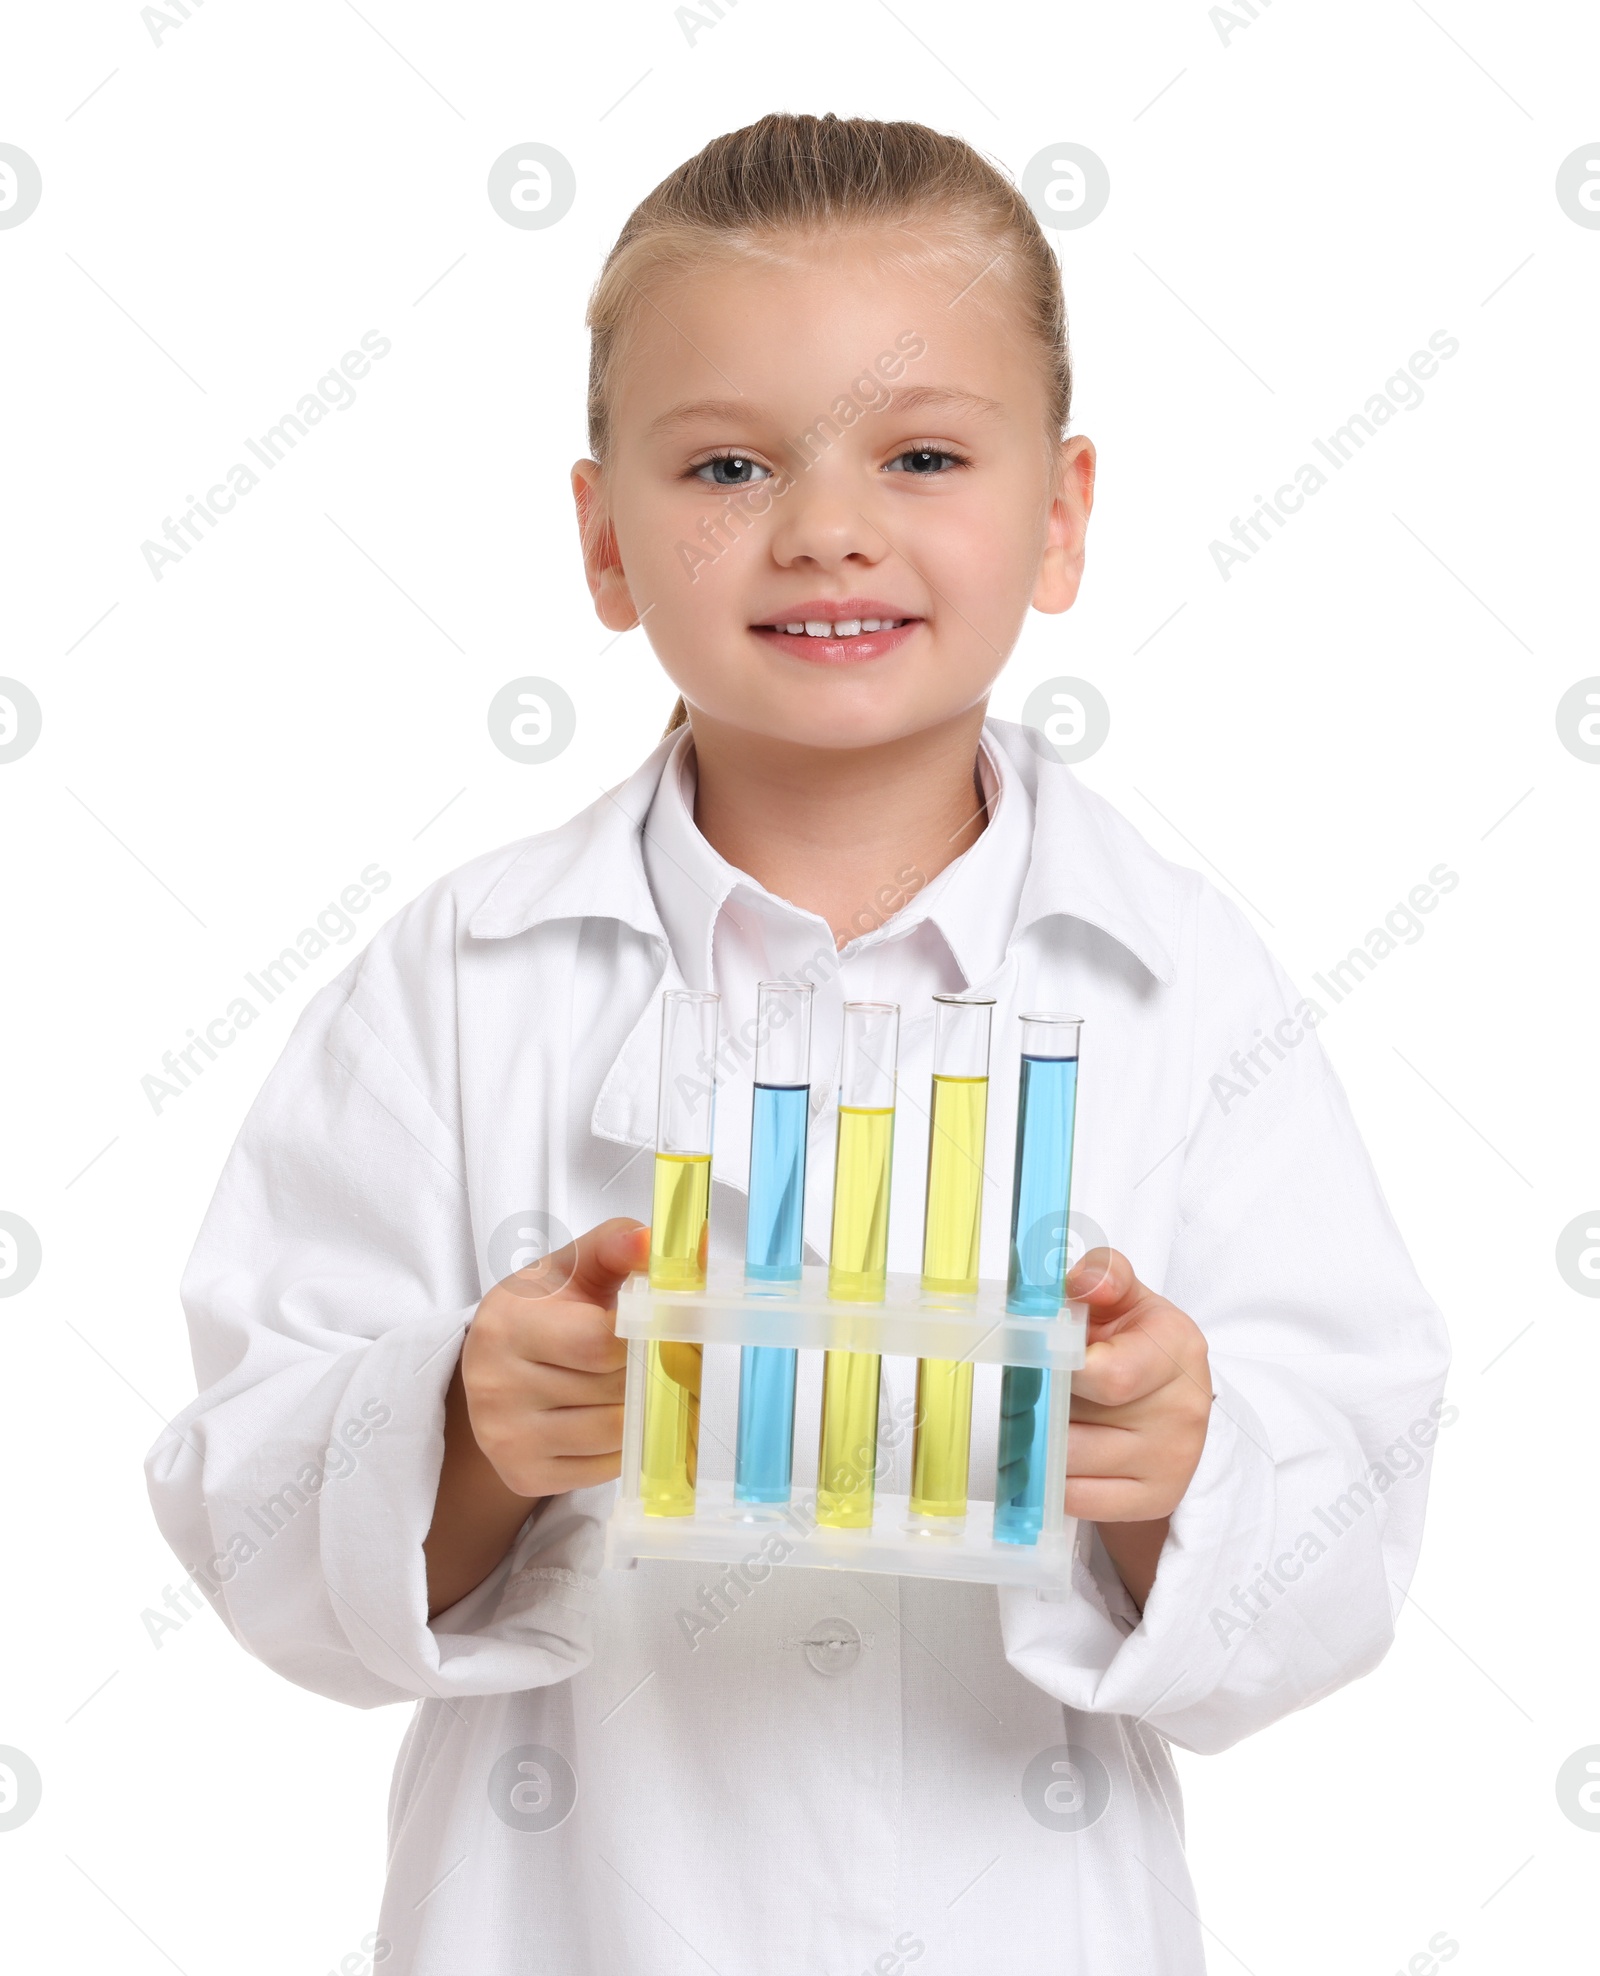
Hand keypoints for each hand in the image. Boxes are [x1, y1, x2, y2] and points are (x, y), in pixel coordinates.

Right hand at [424, 1218, 645, 1615]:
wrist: (494, 1370)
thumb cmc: (543, 1310)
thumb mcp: (572, 1267)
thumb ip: (615, 1243)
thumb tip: (651, 1242)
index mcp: (507, 1325)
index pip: (597, 1343)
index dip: (641, 1335)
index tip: (660, 1326)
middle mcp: (496, 1386)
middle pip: (611, 1390)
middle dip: (646, 1372)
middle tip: (660, 1356)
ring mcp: (506, 1438)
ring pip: (614, 1434)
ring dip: (640, 1410)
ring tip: (638, 1384)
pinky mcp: (523, 1475)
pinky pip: (604, 1469)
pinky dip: (625, 1446)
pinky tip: (615, 1416)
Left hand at [1065, 1247, 1211, 1608]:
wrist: (1174, 1399)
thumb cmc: (1136, 1340)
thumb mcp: (1124, 1296)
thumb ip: (1102, 1275)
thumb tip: (1081, 1281)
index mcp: (1176, 1347)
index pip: (1110, 1375)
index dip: (1059, 1368)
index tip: (1033, 1356)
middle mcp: (1183, 1409)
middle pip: (1077, 1422)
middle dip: (1037, 1406)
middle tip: (1022, 1389)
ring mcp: (1171, 1461)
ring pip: (1069, 1464)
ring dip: (1039, 1444)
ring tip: (1038, 1418)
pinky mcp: (1155, 1499)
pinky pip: (1076, 1500)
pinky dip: (1050, 1481)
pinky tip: (1050, 1454)